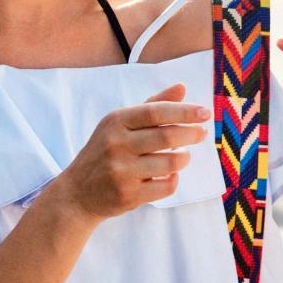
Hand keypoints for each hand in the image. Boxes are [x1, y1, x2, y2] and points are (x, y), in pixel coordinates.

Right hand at [51, 84, 210, 221]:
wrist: (77, 192)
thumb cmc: (105, 152)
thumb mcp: (120, 125)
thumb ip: (152, 106)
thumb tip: (182, 88)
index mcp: (115, 121)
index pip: (155, 112)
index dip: (183, 111)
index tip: (204, 112)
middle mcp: (116, 144)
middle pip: (166, 136)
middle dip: (191, 134)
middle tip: (202, 133)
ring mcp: (121, 171)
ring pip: (171, 163)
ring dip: (183, 158)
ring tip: (182, 155)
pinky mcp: (128, 195)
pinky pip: (166, 186)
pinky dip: (173, 179)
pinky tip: (168, 175)